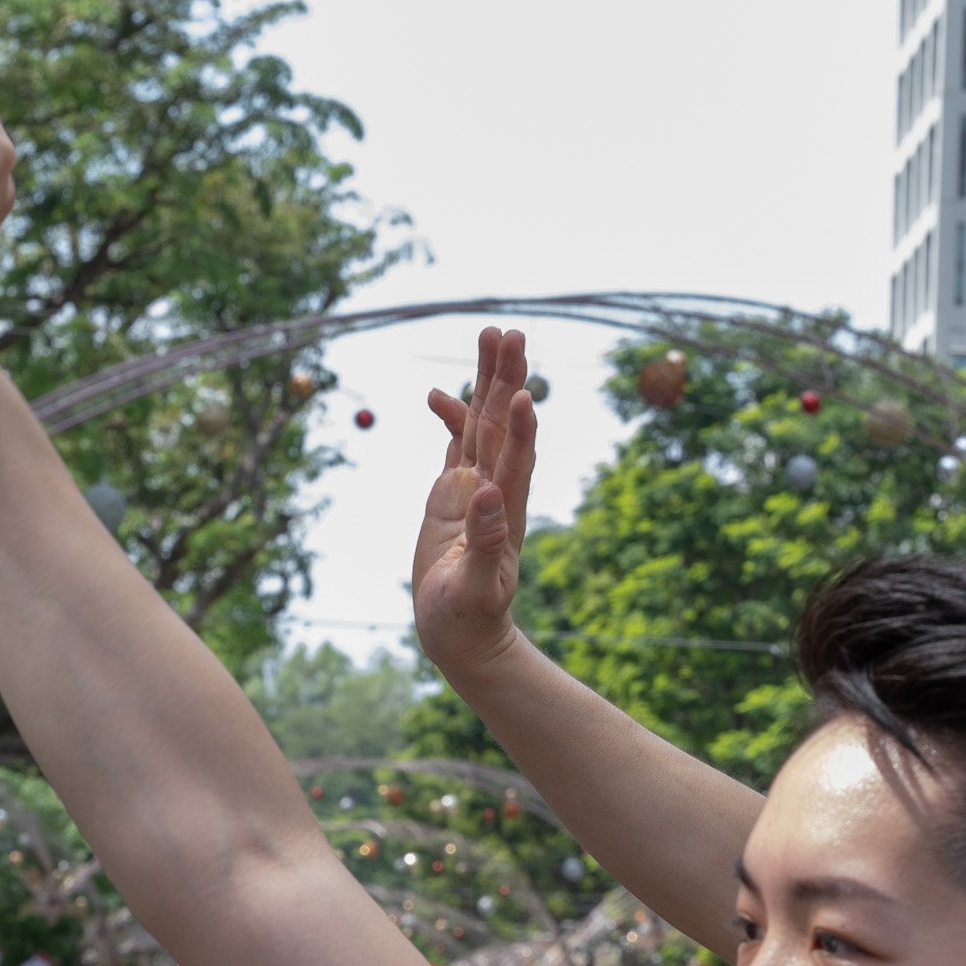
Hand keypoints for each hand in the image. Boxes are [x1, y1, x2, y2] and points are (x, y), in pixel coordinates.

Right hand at [413, 326, 540, 683]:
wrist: (463, 633)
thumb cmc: (468, 619)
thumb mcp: (474, 589)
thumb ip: (484, 542)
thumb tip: (487, 493)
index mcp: (503, 512)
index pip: (515, 461)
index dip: (522, 428)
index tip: (525, 394)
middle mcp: (493, 490)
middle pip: (503, 425)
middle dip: (507, 379)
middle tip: (510, 333)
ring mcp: (473, 488)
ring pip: (482, 424)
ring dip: (487, 382)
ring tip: (490, 335)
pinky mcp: (452, 495)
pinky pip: (456, 445)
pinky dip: (452, 417)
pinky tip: (439, 395)